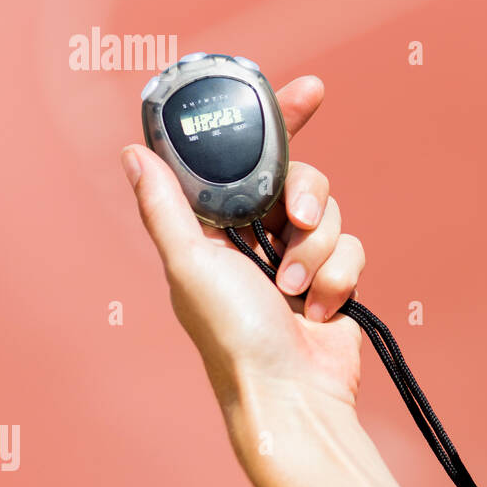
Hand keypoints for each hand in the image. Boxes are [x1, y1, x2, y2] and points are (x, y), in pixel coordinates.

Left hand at [121, 76, 486, 486]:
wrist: (292, 395)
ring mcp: (297, 256)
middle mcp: (256, 235)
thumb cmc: (232, 338)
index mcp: (215, 225)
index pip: (245, 155)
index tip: (309, 91)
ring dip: (317, 251)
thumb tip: (133, 152)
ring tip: (295, 289)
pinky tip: (317, 309)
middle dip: (304, 199)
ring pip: (329, 212)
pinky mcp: (334, 278)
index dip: (276, 120)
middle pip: (299, 177)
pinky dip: (338, 277)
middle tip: (293, 221)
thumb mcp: (190, 265)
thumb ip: (166, 206)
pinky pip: (353, 247)